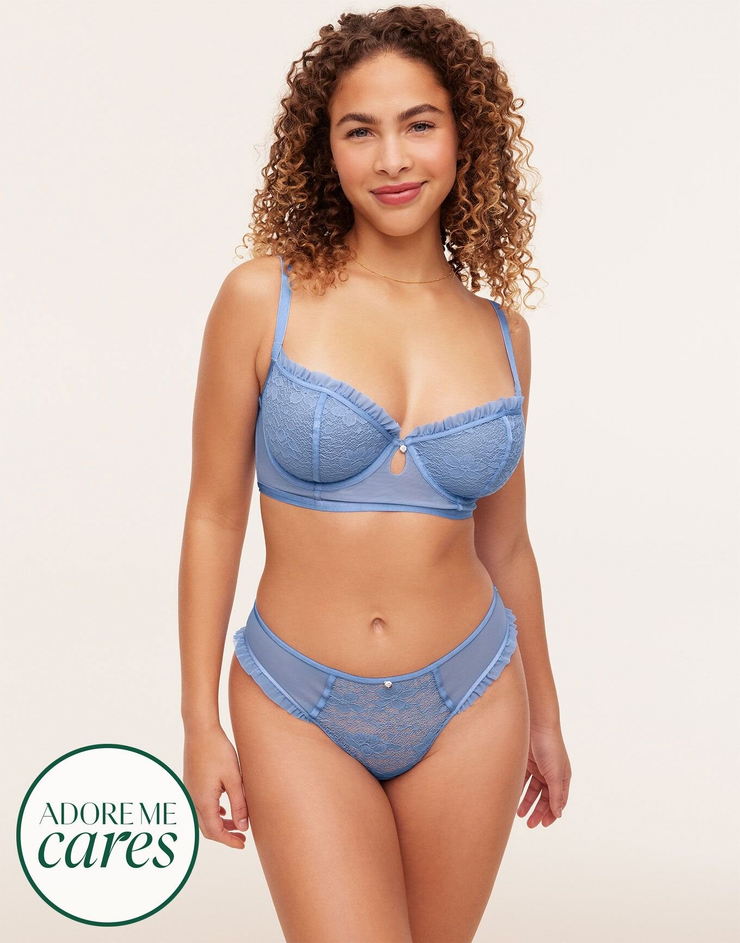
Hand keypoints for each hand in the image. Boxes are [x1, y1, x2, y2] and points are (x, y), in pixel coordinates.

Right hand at [183, 724, 248, 848]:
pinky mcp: (191, 783)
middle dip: (224, 835)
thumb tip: (243, 826)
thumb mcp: (234, 779)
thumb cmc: (217, 751)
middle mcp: (193, 799)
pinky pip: (201, 806)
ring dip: (219, 824)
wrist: (200, 731)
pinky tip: (224, 809)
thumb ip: (239, 804)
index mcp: (204, 801)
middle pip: (207, 828)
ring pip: (204, 817)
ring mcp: (190, 791)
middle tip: (242, 837)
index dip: (229, 840)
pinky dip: (213, 813)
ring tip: (237, 824)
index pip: (215, 831)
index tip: (243, 844)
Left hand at [517, 722, 570, 827]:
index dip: (551, 813)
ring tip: (520, 814)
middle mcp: (551, 774)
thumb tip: (559, 814)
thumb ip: (556, 795)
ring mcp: (539, 768)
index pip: (558, 800)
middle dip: (538, 811)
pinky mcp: (526, 762)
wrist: (536, 723)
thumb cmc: (550, 747)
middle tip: (530, 824)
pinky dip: (519, 790)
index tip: (543, 825)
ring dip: (527, 802)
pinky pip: (523, 780)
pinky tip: (513, 799)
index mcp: (562, 777)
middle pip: (545, 797)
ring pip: (533, 790)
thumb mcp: (554, 774)